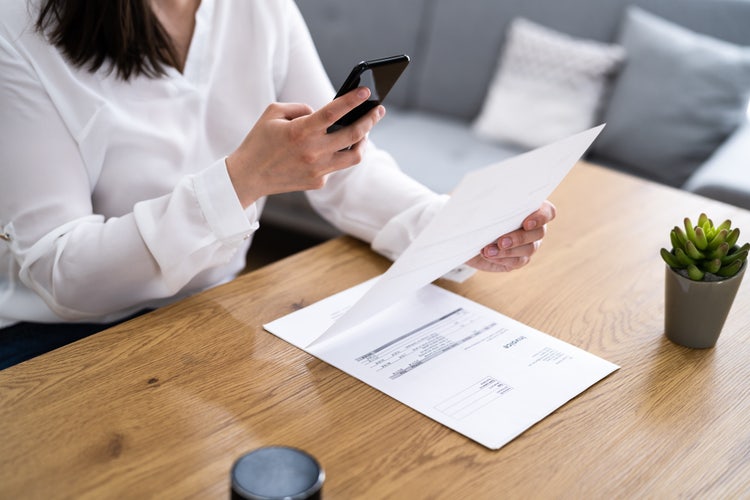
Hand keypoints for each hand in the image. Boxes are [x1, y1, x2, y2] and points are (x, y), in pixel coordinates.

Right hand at [225, 87, 384, 206]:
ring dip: (363, 141)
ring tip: (365, 131)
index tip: (367, 91)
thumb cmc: (259, 141)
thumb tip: (323, 112)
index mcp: (301, 131)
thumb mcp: (273, 113)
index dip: (353, 100)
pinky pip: (336, 165)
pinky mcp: (318, 182)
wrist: (248, 177)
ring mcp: (318, 169)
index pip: (334, 112)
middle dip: (371, 119)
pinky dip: (337, 154)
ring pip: (354, 155)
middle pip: (354, 134)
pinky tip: (334, 147)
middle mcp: (313, 151)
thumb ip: (301, 108)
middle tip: (378, 110)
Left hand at [466, 200, 556, 272]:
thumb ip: (493, 204)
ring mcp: (529, 244)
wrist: (469, 236)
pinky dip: (502, 258)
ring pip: (529, 249)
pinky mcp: (519, 259)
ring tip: (487, 250)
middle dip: (519, 238)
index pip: (548, 212)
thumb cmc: (478, 216)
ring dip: (507, 251)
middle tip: (501, 241)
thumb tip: (489, 202)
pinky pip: (517, 261)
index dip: (541, 217)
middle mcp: (533, 228)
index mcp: (530, 209)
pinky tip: (489, 255)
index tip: (526, 223)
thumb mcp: (483, 207)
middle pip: (539, 233)